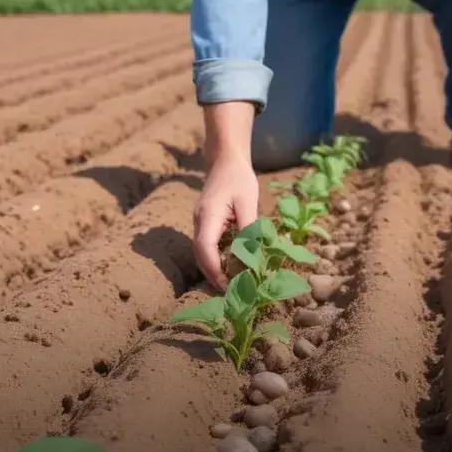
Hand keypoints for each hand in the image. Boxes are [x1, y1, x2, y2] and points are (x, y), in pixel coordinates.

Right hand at [194, 102, 258, 290]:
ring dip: (213, 268)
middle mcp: (199, 221)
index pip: (204, 248)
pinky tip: (229, 267)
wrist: (225, 160)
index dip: (213, 269)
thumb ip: (248, 226)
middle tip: (231, 292)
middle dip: (213, 274)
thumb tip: (251, 253)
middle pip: (200, 255)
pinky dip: (215, 259)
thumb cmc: (239, 178)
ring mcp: (200, 222)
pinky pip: (207, 246)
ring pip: (201, 252)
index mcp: (208, 215)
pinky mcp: (205, 223)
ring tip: (231, 284)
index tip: (226, 284)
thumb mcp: (248, 201)